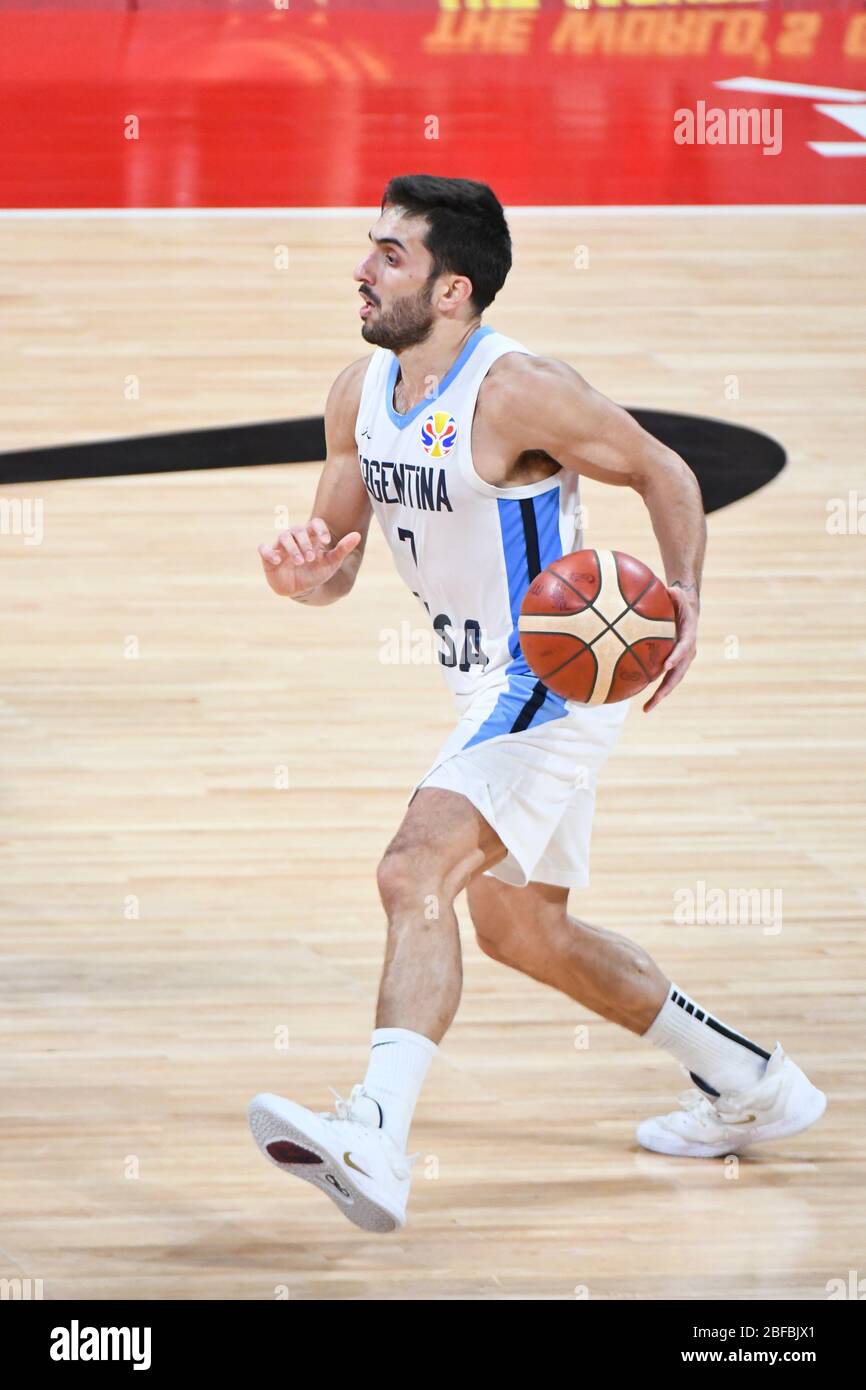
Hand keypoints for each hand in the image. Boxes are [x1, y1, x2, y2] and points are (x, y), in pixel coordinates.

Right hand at [258, 519, 360, 597]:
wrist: (303, 591)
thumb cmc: (317, 573)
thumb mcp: (331, 562)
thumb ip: (343, 548)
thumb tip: (357, 534)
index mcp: (311, 537)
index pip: (314, 524)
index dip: (319, 529)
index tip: (326, 542)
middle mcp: (295, 539)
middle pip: (298, 530)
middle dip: (305, 543)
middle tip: (312, 558)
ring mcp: (281, 547)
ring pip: (283, 537)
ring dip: (292, 548)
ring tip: (301, 561)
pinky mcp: (268, 557)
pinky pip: (263, 549)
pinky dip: (268, 552)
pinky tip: (278, 560)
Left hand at [643, 582, 698, 712]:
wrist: (688, 613)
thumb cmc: (680, 603)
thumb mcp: (679, 595)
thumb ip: (675, 594)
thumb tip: (670, 588)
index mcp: (688, 637)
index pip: (683, 649)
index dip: (676, 657)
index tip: (666, 665)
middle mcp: (686, 653)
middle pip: (677, 674)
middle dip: (666, 688)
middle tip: (655, 700)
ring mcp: (680, 662)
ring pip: (671, 681)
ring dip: (659, 696)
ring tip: (646, 709)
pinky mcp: (672, 665)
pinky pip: (663, 679)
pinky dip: (654, 690)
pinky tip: (639, 700)